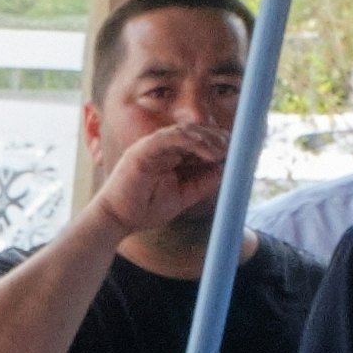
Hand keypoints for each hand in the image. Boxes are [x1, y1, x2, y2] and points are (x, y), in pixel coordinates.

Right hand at [99, 115, 228, 241]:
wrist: (116, 221)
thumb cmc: (143, 210)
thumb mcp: (182, 197)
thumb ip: (201, 184)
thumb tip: (224, 171)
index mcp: (168, 156)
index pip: (196, 143)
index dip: (216, 145)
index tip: (236, 154)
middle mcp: (160, 147)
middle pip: (194, 133)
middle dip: (216, 139)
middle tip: (235, 149)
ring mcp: (151, 146)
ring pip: (185, 131)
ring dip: (208, 139)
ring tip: (224, 151)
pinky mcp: (143, 149)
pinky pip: (172, 137)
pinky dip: (192, 141)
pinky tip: (208, 152)